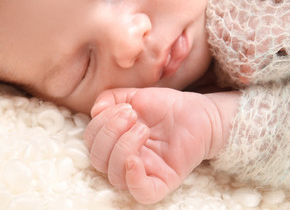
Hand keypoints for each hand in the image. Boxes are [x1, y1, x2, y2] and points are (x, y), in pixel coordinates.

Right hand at [84, 88, 225, 203]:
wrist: (198, 112)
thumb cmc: (166, 106)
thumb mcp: (134, 96)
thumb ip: (110, 98)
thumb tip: (95, 111)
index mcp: (115, 140)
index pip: (92, 141)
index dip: (100, 123)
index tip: (125, 107)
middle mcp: (125, 159)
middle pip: (98, 160)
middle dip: (110, 133)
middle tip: (132, 116)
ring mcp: (144, 172)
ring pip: (115, 177)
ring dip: (123, 147)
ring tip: (143, 129)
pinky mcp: (164, 181)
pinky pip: (142, 193)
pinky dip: (133, 179)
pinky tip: (135, 159)